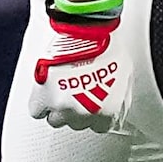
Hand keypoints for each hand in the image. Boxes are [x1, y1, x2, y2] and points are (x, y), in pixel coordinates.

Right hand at [25, 0, 126, 130]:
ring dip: (59, 108)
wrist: (86, 34)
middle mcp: (85, 114)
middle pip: (78, 124)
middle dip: (78, 110)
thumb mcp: (125, 77)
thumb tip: (118, 111)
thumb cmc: (107, 50)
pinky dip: (40, 103)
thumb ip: (120, 99)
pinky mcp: (42, 99)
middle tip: (77, 93)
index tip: (92, 107)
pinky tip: (48, 90)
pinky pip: (37, 112)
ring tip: (63, 90)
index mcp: (107, 111)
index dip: (96, 115)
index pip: (100, 128)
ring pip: (57, 121)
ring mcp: (62, 108)